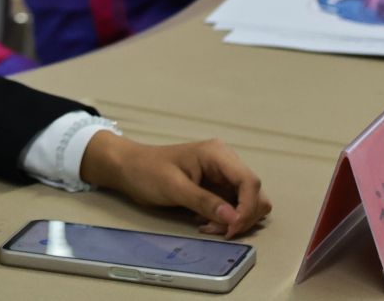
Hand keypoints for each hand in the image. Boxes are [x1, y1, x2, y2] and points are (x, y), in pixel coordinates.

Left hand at [79, 133, 271, 238]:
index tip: (231, 229)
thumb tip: (234, 219)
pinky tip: (205, 223)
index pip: (249, 182)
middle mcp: (226, 163)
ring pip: (248, 204)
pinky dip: (225, 220)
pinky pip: (234, 208)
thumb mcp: (174, 187)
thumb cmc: (147, 171)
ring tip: (207, 226)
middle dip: (240, 217)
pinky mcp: (218, 188)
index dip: (247, 208)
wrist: (129, 168)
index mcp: (218, 154)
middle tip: (214, 229)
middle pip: (255, 194)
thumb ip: (204, 202)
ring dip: (233, 221)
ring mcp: (223, 176)